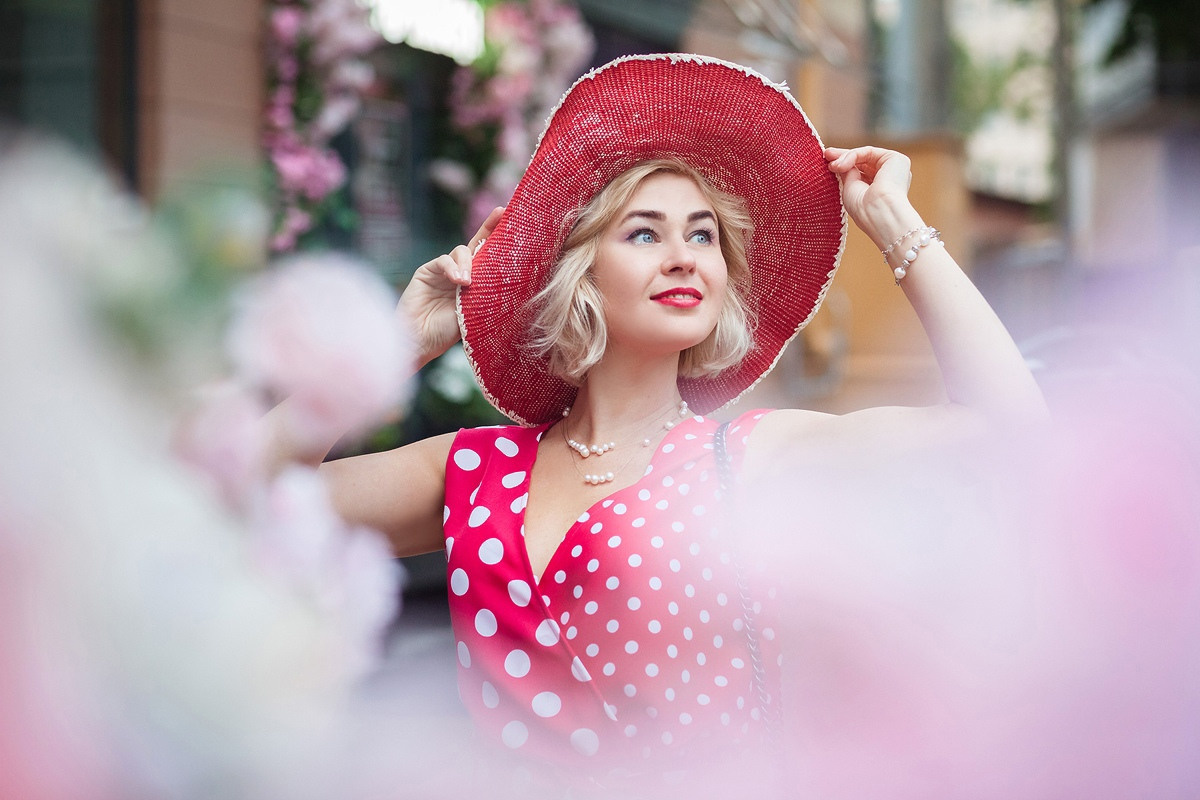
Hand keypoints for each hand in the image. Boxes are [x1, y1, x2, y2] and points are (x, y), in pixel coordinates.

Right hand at [400, 206, 503, 366]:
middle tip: (500, 213)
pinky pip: (443, 261)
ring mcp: (443, 271)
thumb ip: (486, 295)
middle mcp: (460, 274)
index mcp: (475, 284)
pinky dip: (452, 267)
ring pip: (460, 251)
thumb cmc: (447, 333)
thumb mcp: (475, 313)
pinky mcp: (426, 272)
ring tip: (468, 282)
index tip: (512, 222)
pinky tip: (458, 280)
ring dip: (468, 263)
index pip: (489, 258)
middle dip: (489, 228)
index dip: (499, 239)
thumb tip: (513, 282)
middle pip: (477, 245)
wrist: (420, 342)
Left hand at [824, 146, 922, 249]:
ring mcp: (893, 169)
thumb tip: (837, 160)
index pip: (860, 172)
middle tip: (826, 154)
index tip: (828, 164)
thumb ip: (846, 173)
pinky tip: (841, 165)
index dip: (843, 166)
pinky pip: (869, 152)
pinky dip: (853, 156)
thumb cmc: (863, 209)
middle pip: (862, 161)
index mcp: (879, 189)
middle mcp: (889, 178)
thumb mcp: (849, 188)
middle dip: (842, 157)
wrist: (879, 213)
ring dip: (844, 157)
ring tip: (832, 166)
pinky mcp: (896, 159)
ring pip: (864, 155)